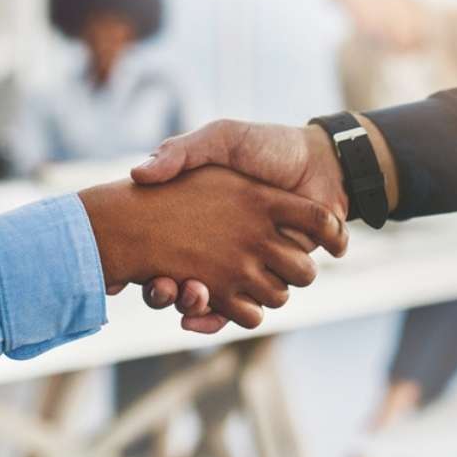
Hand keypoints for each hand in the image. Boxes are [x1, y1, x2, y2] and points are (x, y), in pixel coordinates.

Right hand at [78, 166, 346, 328]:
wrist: (320, 161)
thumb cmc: (266, 146)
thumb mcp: (219, 140)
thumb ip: (181, 152)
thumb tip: (138, 173)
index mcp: (207, 223)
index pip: (162, 256)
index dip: (148, 269)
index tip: (135, 271)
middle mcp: (225, 249)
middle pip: (186, 289)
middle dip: (172, 294)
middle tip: (161, 288)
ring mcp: (251, 266)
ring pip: (215, 302)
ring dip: (199, 303)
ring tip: (188, 292)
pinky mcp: (278, 277)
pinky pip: (250, 311)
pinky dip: (229, 316)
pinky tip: (203, 314)